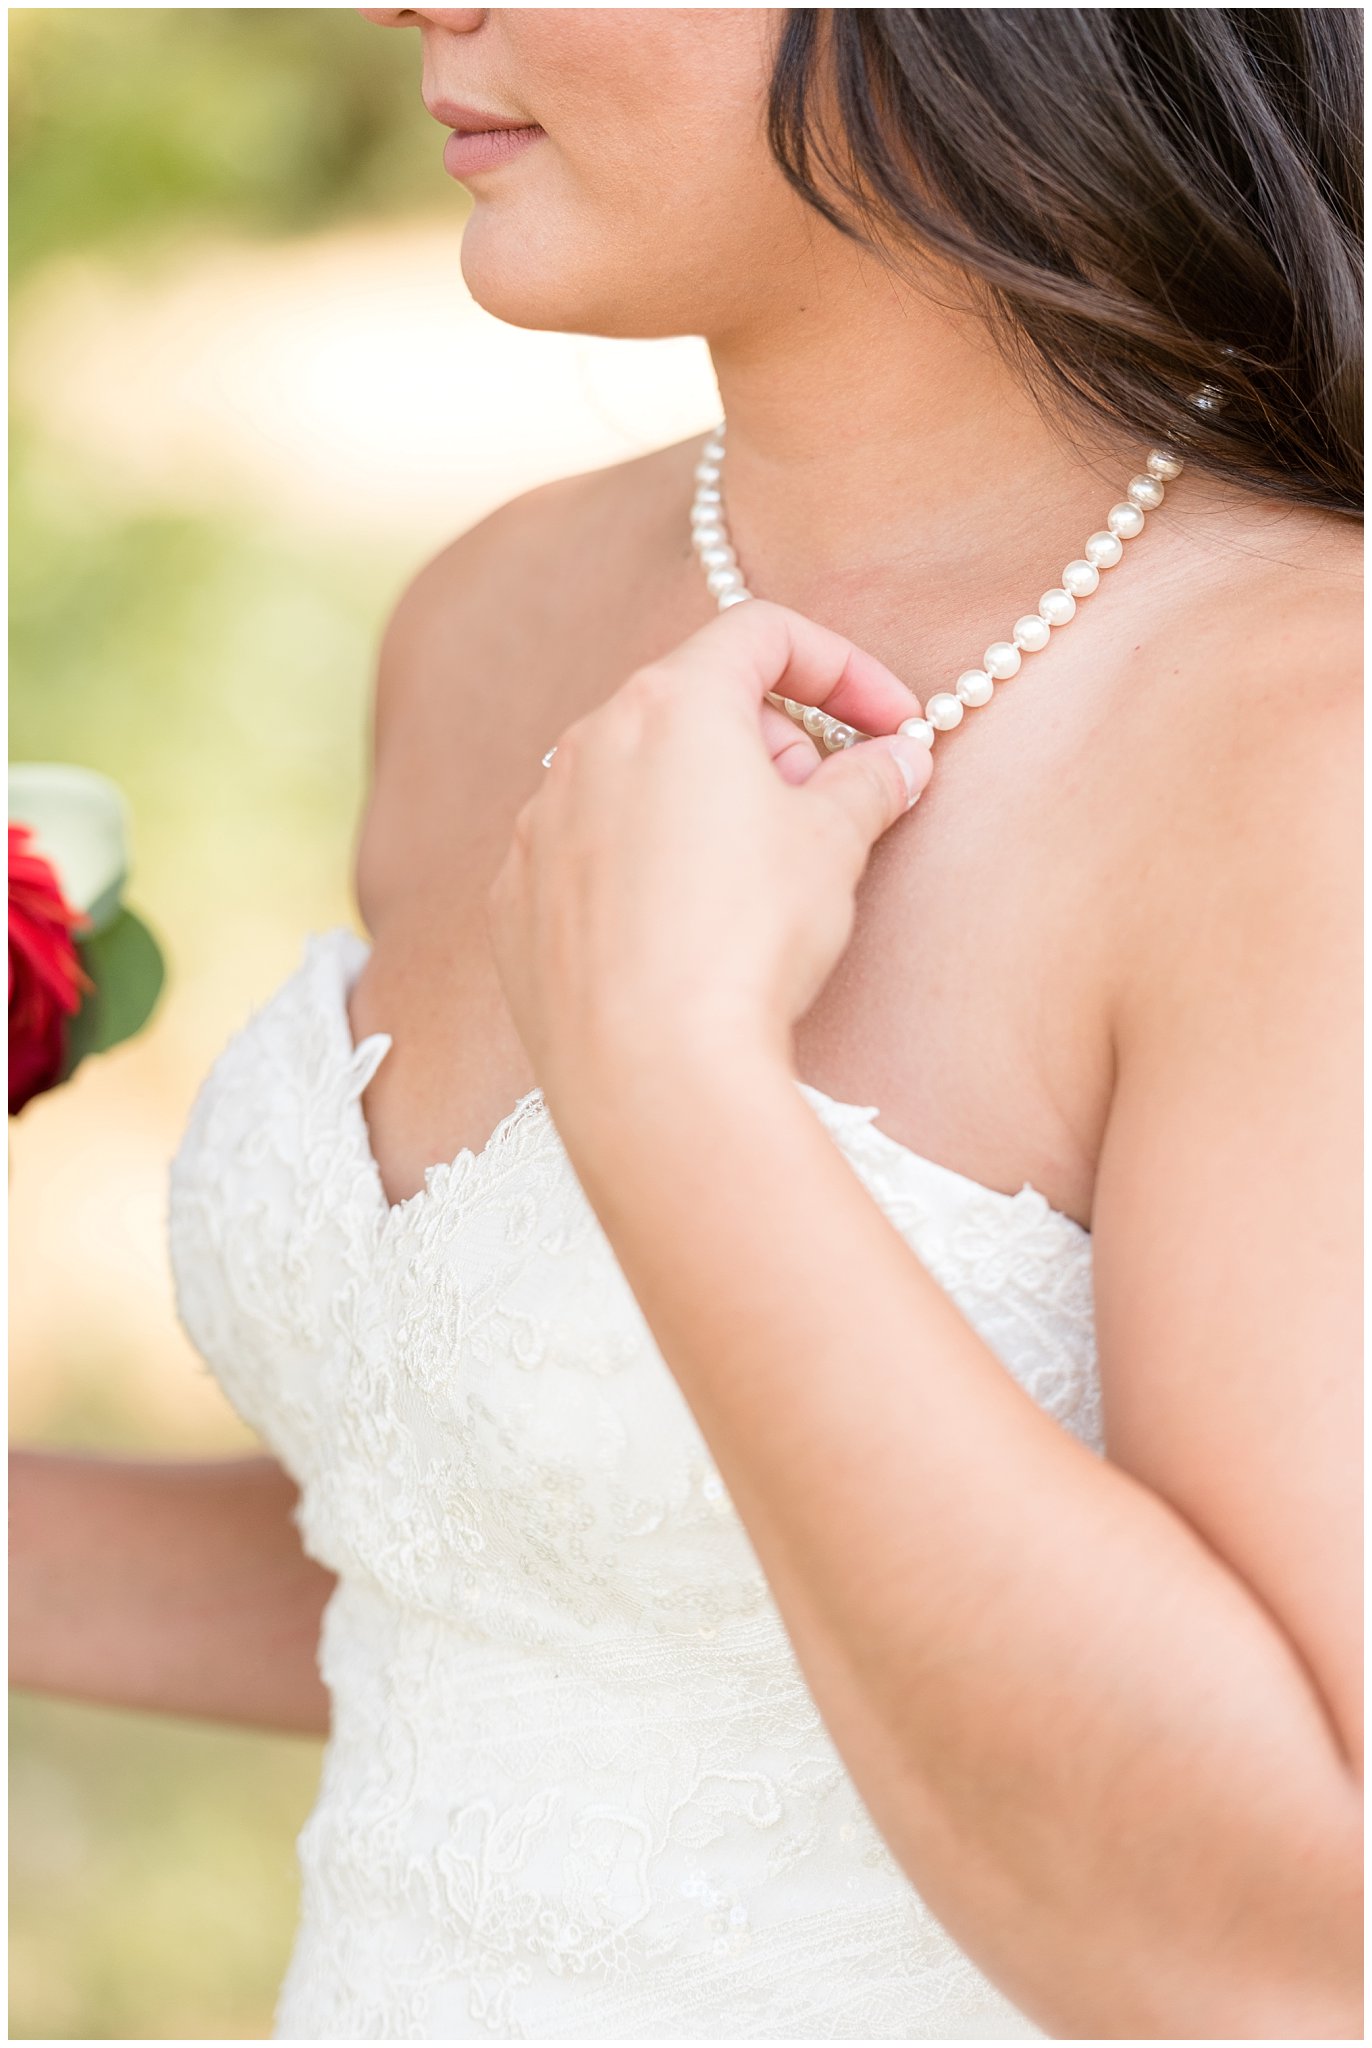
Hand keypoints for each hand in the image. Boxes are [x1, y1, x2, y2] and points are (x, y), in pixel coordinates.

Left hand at [486, 598, 931, 1136]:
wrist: (650, 1069)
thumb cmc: (744, 941)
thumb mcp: (832, 848)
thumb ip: (869, 783)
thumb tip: (898, 758)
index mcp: (670, 706)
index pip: (762, 632)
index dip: (841, 666)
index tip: (887, 722)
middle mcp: (587, 743)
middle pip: (694, 702)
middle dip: (773, 741)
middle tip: (823, 809)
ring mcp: (540, 820)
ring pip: (635, 776)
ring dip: (704, 800)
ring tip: (754, 874)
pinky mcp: (516, 894)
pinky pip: (590, 848)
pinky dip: (644, 861)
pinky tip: (683, 926)